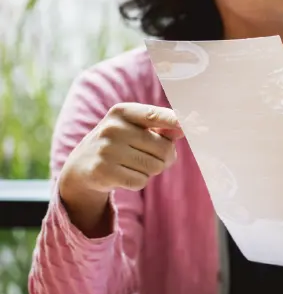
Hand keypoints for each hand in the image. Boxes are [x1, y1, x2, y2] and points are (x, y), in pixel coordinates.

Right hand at [59, 103, 182, 234]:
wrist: (82, 166)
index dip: (176, 121)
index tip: (191, 125)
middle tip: (148, 156)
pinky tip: (123, 174)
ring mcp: (106, 150)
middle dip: (164, 157)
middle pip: (164, 149)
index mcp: (122, 112)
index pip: (155, 115)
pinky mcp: (103, 172)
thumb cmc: (119, 143)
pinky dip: (138, 181)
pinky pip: (141, 181)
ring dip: (151, 170)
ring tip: (131, 164)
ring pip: (155, 167)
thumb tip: (186, 126)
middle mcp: (112, 128)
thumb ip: (162, 126)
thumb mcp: (134, 128)